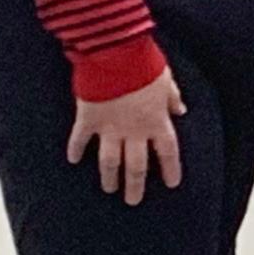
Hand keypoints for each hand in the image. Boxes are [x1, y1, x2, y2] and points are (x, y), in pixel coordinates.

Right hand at [66, 69, 185, 205]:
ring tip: (109, 189)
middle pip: (136, 167)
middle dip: (135, 186)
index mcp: (157, 121)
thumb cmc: (144, 64)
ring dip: (109, 177)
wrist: (115, 54)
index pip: (167, 152)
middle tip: (133, 200)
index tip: (171, 183)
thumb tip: (181, 109)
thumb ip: (172, 97)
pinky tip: (73, 160)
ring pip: (109, 161)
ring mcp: (109, 128)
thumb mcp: (166, 80)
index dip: (170, 169)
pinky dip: (75, 149)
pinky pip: (79, 139)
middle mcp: (134, 130)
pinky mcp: (87, 119)